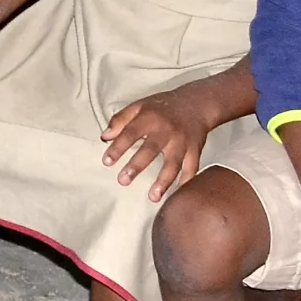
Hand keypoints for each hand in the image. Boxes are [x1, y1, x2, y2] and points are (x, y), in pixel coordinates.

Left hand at [100, 86, 211, 200]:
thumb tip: (104, 137)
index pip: (130, 133)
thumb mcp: (139, 106)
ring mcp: (182, 142)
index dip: (118, 147)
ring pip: (173, 163)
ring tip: (152, 197)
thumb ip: (120, 120)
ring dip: (163, 181)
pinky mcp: (196, 150)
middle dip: (136, 166)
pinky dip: (187, 182)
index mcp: (150, 117)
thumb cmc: (162, 106)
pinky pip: (192, 168)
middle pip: (150, 149)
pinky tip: (178, 195)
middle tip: (123, 180)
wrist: (196, 103)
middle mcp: (166, 130)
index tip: (106, 162)